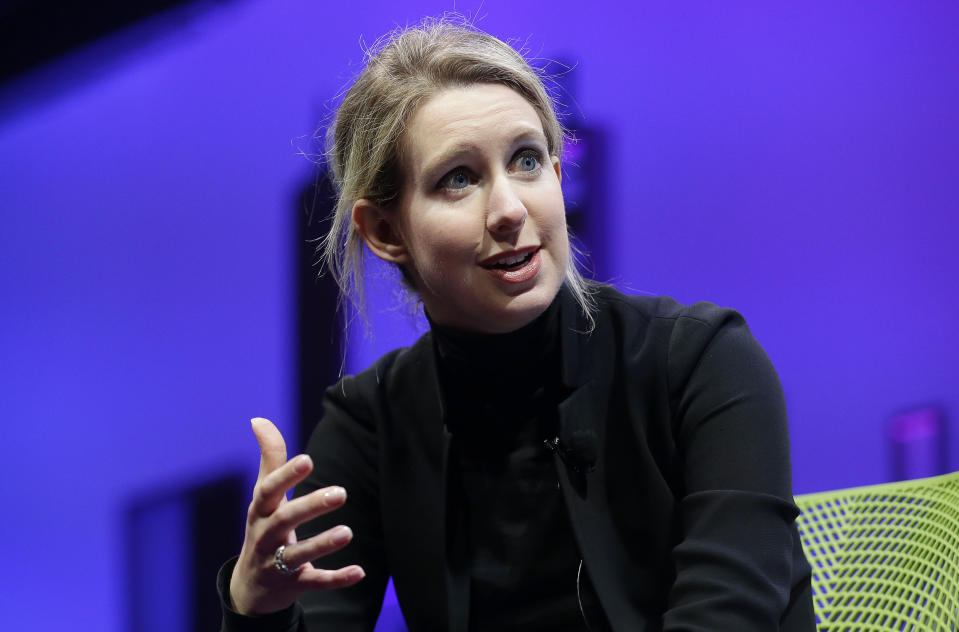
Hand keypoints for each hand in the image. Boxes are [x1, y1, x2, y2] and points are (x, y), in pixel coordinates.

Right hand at [229, 417, 364, 615]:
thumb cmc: (263, 528)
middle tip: (341, 493)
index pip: (268, 491)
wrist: (249, 587)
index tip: (307, 459)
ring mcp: (278, 564)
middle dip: (311, 506)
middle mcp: (266, 537)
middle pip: (286, 520)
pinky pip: (315, 583)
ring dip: (323, 544)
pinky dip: (336, 578)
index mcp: (260, 511)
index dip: (286, 476)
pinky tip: (359, 571)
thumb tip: (259, 419)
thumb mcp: (263, 496)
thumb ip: (269, 458)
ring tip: (348, 531)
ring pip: (299, 555)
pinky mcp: (294, 586)